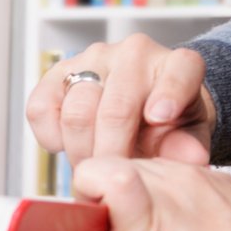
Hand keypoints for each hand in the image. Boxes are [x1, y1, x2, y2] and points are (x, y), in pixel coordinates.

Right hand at [26, 34, 214, 166]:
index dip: (169, 93)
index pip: (178, 71)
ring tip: (92, 165)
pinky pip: (41, 109)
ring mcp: (92, 59)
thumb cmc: (166, 124)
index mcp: (177, 64)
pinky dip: (49, 136)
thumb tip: (189, 158)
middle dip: (110, 154)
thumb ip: (187, 146)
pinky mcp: (56, 74)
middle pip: (115, 109)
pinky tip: (67, 145)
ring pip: (75, 112)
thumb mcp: (186, 136)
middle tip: (110, 177)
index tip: (160, 117)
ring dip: (79, 150)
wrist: (136, 109)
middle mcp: (134, 53)